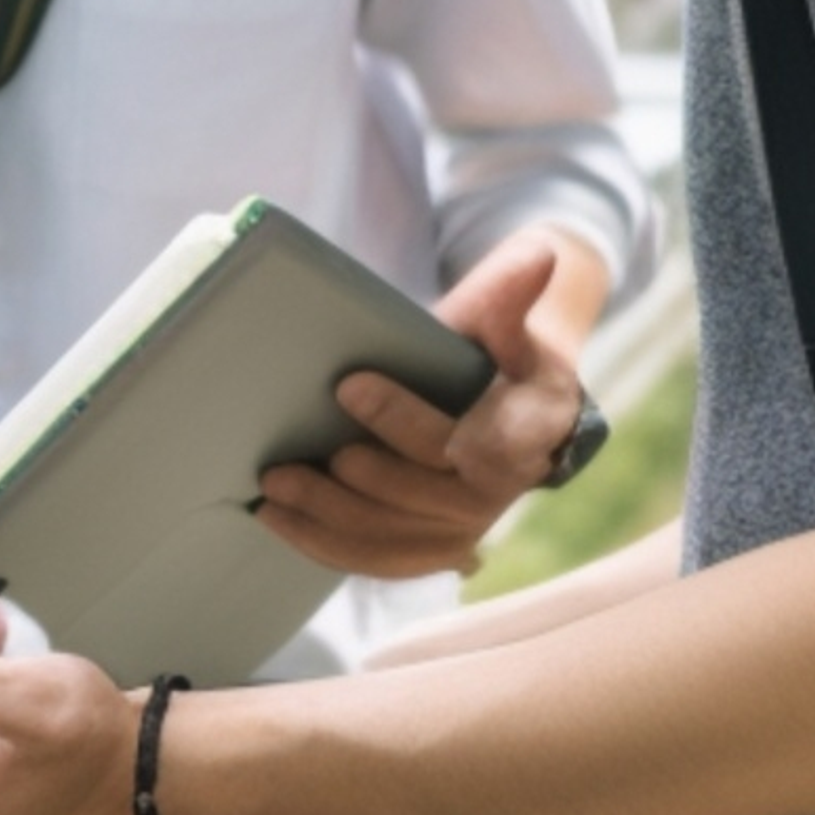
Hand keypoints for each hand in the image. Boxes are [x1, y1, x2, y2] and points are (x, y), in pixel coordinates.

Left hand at [256, 226, 599, 578]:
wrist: (502, 399)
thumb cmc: (490, 351)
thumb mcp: (499, 316)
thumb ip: (508, 293)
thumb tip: (540, 253)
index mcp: (534, 426)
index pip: (477, 440)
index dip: (408, 419)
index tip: (348, 384)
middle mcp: (507, 487)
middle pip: (429, 496)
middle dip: (360, 475)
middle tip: (293, 456)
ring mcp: (471, 524)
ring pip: (399, 537)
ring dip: (330, 516)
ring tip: (274, 484)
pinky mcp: (436, 546)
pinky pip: (382, 561)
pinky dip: (327, 545)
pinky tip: (278, 519)